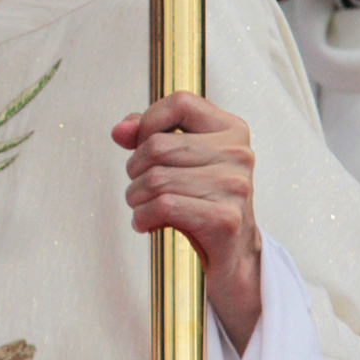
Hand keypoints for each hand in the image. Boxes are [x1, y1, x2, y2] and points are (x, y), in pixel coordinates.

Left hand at [113, 92, 262, 353]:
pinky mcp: (226, 219)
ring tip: (141, 207)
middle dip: (135, 169)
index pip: (180, 103)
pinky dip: (143, 217)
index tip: (140, 145)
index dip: (149, 121)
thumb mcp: (181, 161)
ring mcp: (236, 186)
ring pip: (156, 178)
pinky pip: (163, 206)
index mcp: (233, 129)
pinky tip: (146, 224)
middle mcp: (239, 153)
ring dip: (135, 197)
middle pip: (158, 145)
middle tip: (137, 188)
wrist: (234, 256)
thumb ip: (150, 136)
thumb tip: (120, 131)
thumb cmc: (204, 201)